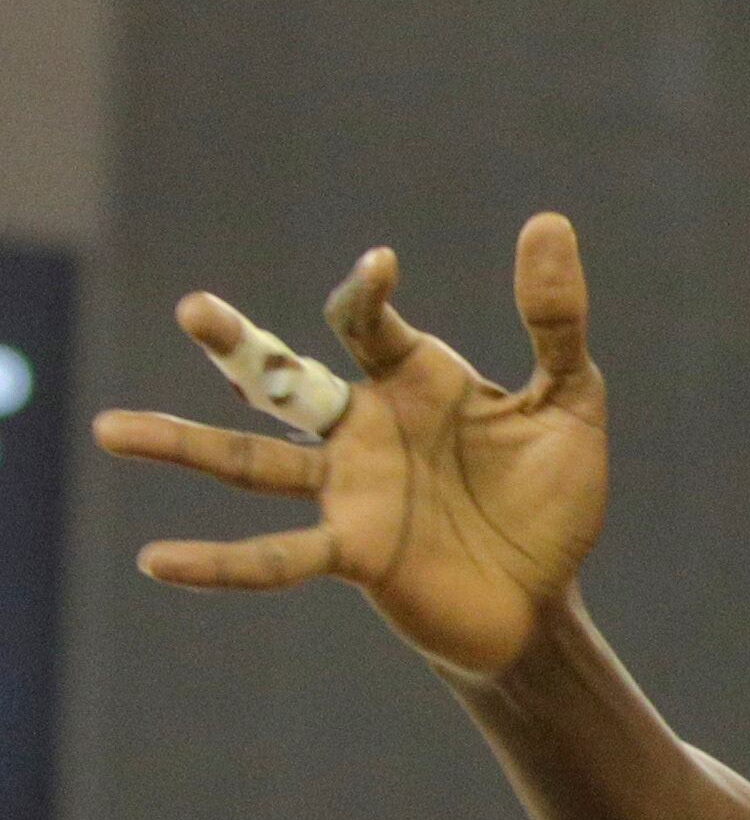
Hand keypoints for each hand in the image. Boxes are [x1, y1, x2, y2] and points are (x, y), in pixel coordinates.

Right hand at [97, 217, 610, 680]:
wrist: (544, 598)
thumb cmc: (551, 494)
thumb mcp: (569, 397)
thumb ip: (555, 319)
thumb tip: (545, 220)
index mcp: (414, 382)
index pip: (370, 325)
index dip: (367, 294)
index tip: (379, 267)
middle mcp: (365, 430)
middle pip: (284, 380)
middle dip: (238, 347)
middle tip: (192, 308)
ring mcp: (349, 492)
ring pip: (250, 461)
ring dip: (182, 446)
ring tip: (110, 428)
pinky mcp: (352, 554)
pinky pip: (273, 557)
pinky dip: (217, 561)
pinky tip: (156, 559)